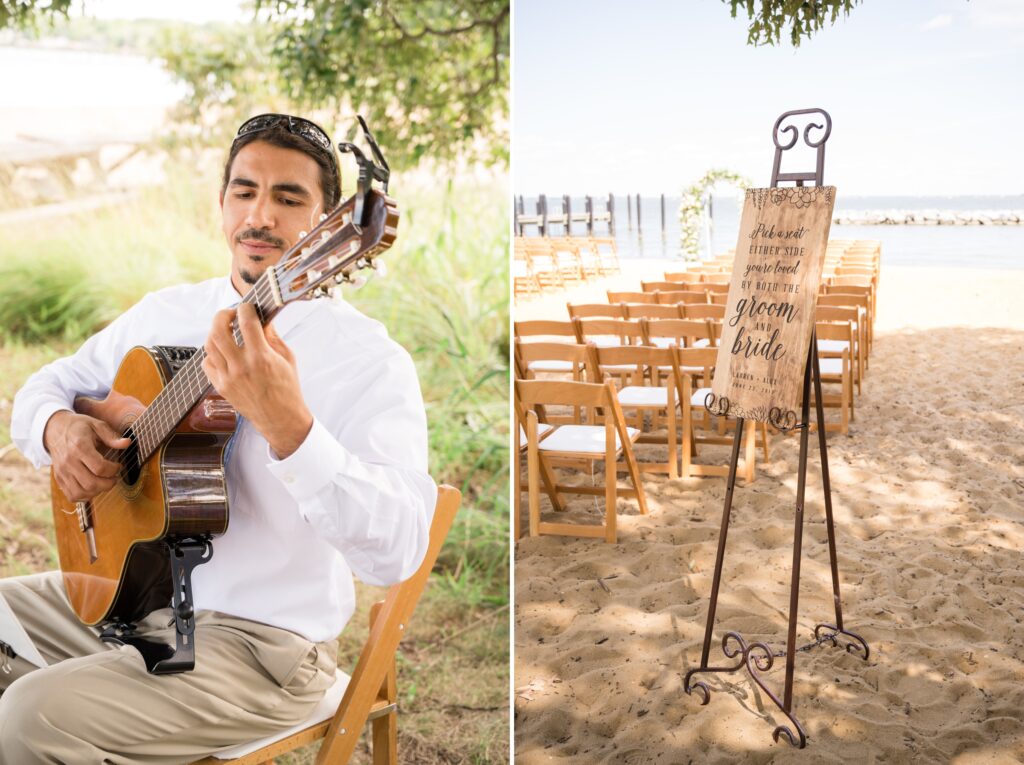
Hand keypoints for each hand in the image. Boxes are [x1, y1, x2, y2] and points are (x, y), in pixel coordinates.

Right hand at [44, 411, 131, 501]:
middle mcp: (69, 462)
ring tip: (104, 482)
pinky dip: (85, 496)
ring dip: (97, 491)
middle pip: (91, 483)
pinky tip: (93, 487)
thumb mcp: (96, 425)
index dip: (114, 470)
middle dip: (109, 484)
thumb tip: (127, 443)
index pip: (99, 467)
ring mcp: (62, 472)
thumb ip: (111, 436)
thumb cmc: (78, 427)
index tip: (118, 466)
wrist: (54, 430)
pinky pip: (72, 495)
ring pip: (81, 492)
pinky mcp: (59, 478)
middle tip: (114, 478)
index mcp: (79, 447)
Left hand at [201, 303, 312, 457]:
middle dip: (222, 315)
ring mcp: (228, 378)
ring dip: (216, 332)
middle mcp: (241, 367)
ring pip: (209, 345)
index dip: (245, 309)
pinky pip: (207, 363)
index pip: (246, 323)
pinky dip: (212, 353)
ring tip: (226, 331)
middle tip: (231, 314)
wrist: (280, 418)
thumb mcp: (287, 358)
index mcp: (261, 358)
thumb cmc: (287, 389)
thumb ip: (272, 337)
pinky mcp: (221, 387)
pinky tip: (223, 352)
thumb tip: (261, 319)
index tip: (247, 307)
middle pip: (218, 331)